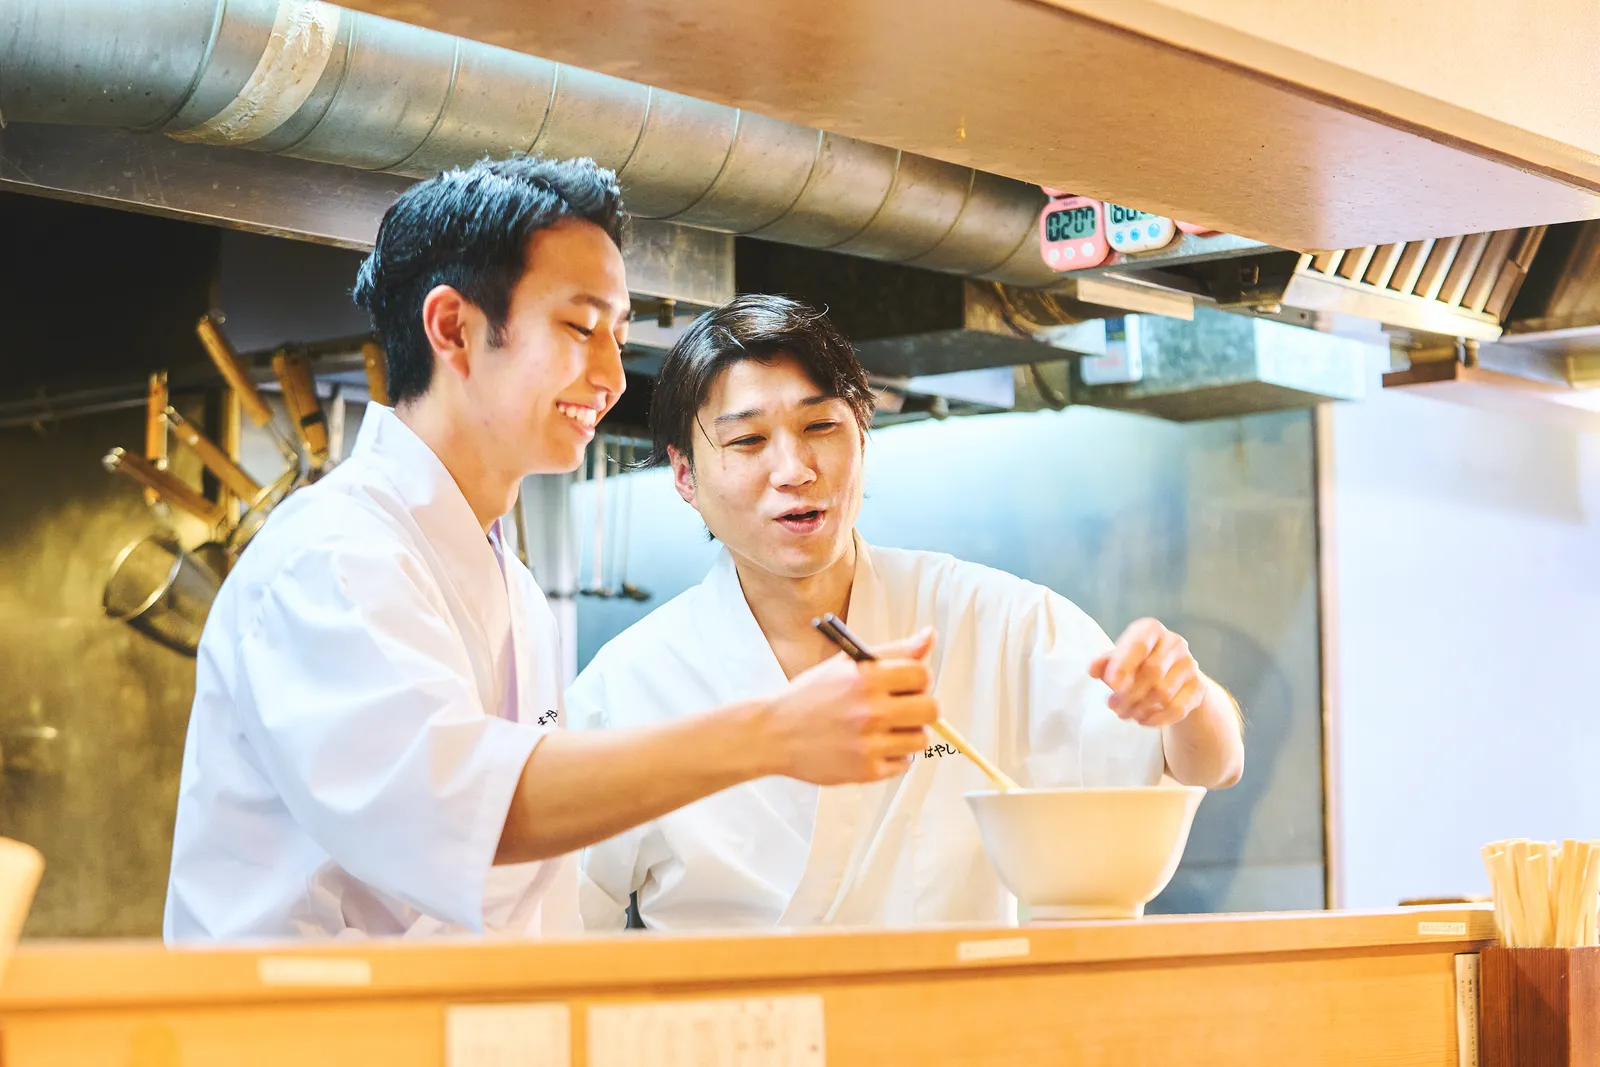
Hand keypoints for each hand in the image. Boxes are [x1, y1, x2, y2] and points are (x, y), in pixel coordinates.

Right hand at [761, 629, 938, 784]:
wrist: (774, 734)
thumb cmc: (811, 696)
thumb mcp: (847, 664)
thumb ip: (893, 651)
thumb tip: (930, 636)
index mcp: (865, 678)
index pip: (922, 674)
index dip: (919, 679)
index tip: (907, 685)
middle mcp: (869, 711)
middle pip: (932, 709)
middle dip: (921, 707)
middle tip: (902, 708)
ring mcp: (868, 744)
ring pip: (921, 739)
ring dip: (908, 733)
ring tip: (884, 729)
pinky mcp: (866, 771)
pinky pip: (905, 763)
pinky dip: (894, 755)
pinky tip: (873, 746)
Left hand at [1089, 618, 1206, 728]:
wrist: (1172, 677)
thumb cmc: (1137, 664)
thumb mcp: (1119, 660)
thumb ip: (1105, 663)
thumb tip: (1093, 668)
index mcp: (1151, 629)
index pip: (1139, 644)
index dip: (1123, 665)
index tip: (1111, 685)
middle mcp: (1174, 643)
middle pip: (1152, 671)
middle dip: (1129, 693)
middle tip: (1113, 706)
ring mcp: (1190, 665)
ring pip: (1164, 692)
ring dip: (1140, 708)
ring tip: (1125, 714)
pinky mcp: (1199, 687)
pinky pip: (1177, 708)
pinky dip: (1157, 718)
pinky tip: (1143, 720)